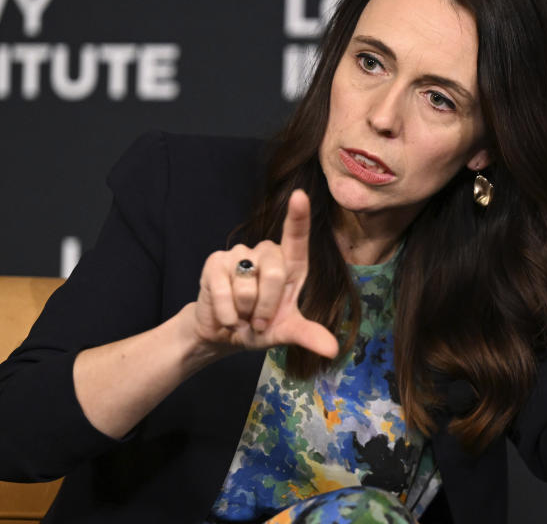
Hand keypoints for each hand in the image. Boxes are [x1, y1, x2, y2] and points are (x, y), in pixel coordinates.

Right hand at [189, 189, 338, 358]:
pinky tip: (225, 316)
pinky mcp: (215, 263)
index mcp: (290, 265)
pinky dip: (226, 313)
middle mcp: (266, 254)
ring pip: (247, 287)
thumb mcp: (285, 332)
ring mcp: (239, 255)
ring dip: (244, 313)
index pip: (296, 237)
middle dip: (267, 308)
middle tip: (259, 322)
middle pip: (275, 274)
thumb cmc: (259, 326)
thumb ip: (308, 335)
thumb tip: (332, 350)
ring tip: (241, 315)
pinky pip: (224, 291)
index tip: (299, 196)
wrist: (223, 335)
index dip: (298, 216)